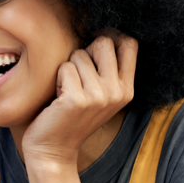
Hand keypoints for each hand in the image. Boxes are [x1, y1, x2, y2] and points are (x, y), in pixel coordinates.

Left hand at [21, 31, 137, 167]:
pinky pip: (64, 68)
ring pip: (79, 54)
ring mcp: (99, 96)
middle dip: (85, 52)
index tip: (94, 50)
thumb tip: (104, 32)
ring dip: (67, 69)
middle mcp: (117, 92)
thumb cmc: (71, 116)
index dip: (111, 37)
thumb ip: (107, 68)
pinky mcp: (77, 99)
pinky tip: (58, 99)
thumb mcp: (99, 94)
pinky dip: (57, 79)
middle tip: (77, 76)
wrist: (53, 150)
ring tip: (67, 91)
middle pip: (104, 42)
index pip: (130, 43)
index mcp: (127, 90)